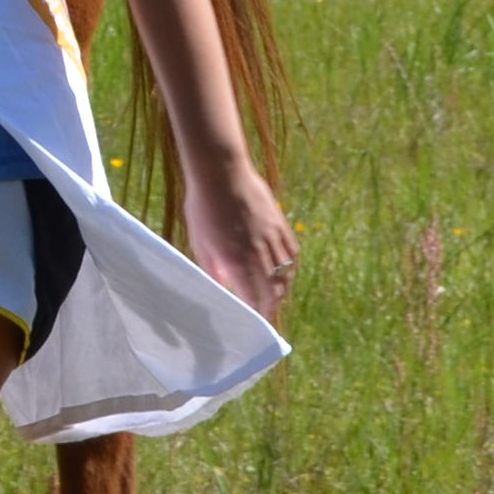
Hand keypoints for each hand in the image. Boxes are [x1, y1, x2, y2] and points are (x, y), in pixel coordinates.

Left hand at [184, 160, 300, 318]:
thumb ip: (213, 268)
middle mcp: (259, 253)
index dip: (256, 312)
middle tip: (267, 315)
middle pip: (274, 290)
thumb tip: (223, 287)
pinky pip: (293, 253)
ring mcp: (273, 238)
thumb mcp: (200, 241)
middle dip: (272, 306)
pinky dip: (291, 268)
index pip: (252, 297)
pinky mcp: (281, 224)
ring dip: (283, 290)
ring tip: (277, 299)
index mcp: (236, 260)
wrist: (221, 171)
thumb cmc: (203, 206)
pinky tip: (286, 274)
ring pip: (286, 273)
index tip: (254, 322)